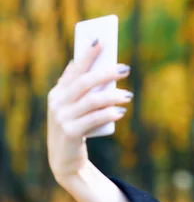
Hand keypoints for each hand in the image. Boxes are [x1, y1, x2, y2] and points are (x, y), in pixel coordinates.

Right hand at [47, 40, 131, 185]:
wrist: (65, 160)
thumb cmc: (77, 128)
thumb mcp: (76, 108)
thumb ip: (85, 91)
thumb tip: (106, 69)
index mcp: (58, 92)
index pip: (74, 68)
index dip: (87, 54)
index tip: (102, 40)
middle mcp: (57, 102)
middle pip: (84, 82)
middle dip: (105, 73)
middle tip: (125, 69)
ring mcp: (62, 118)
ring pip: (91, 101)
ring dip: (113, 96)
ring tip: (129, 95)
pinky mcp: (70, 133)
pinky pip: (93, 120)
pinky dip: (108, 114)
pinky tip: (121, 112)